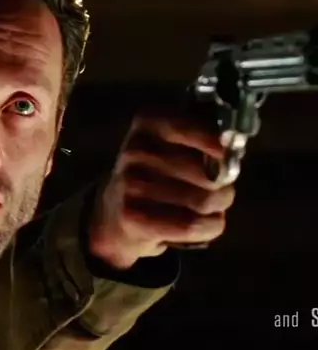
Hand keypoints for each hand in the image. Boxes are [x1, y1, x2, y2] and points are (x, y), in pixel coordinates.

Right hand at [88, 108, 235, 268]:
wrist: (115, 211)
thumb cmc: (157, 173)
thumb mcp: (171, 143)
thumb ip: (202, 139)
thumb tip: (234, 150)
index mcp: (148, 122)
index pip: (190, 128)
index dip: (218, 143)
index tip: (232, 153)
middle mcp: (136, 149)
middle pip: (207, 171)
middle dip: (226, 184)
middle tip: (223, 189)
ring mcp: (131, 183)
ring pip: (204, 200)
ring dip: (219, 208)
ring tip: (213, 207)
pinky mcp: (133, 215)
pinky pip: (190, 225)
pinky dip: (210, 227)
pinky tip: (207, 224)